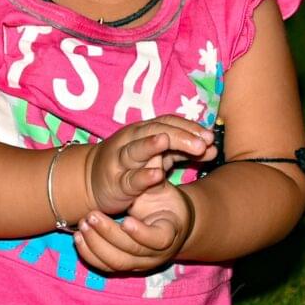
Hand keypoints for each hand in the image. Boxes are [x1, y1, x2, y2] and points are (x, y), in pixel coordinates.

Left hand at [74, 178, 194, 276]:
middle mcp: (155, 254)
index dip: (141, 233)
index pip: (158, 240)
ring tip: (83, 223)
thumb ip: (153, 177)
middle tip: (92, 215)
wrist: (167, 222)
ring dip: (96, 244)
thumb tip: (152, 154)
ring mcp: (139, 263)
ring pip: (115, 262)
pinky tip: (78, 237)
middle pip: (130, 252)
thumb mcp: (162, 189)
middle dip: (109, 234)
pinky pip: (104, 266)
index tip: (126, 219)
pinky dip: (89, 254)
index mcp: (170, 233)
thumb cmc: (164, 200)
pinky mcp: (124, 265)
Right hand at [81, 114, 214, 217]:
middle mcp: (131, 140)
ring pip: (136, 149)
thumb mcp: (159, 155)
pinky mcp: (115, 183)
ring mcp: (120, 160)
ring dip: (151, 144)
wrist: (91, 181)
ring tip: (166, 141)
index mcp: (144, 131)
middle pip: (156, 131)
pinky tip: (156, 175)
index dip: (189, 128)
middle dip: (180, 136)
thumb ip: (184, 151)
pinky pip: (130, 178)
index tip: (209, 136)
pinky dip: (143, 176)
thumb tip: (213, 147)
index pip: (169, 122)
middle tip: (202, 142)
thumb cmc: (130, 165)